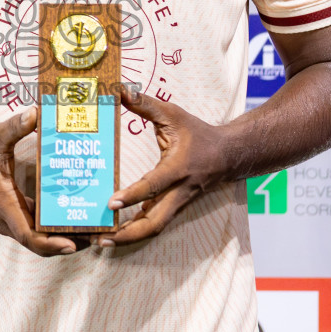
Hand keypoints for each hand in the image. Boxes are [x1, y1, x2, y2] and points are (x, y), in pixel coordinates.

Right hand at [0, 107, 79, 256]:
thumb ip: (14, 126)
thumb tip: (35, 113)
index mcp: (3, 203)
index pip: (28, 235)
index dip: (51, 243)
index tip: (73, 244)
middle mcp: (5, 219)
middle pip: (39, 243)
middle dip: (68, 242)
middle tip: (97, 236)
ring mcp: (7, 221)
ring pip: (37, 239)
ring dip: (62, 238)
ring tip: (91, 230)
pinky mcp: (10, 217)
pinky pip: (33, 230)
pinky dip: (52, 229)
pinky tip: (71, 218)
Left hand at [102, 88, 233, 247]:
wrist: (228, 155)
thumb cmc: (198, 133)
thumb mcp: (174, 114)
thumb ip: (146, 104)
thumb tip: (120, 90)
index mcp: (178, 168)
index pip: (153, 185)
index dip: (133, 195)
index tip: (111, 203)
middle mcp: (179, 191)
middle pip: (155, 222)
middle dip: (128, 234)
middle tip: (102, 238)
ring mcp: (178, 202)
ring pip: (156, 227)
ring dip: (130, 237)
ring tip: (104, 241)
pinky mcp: (175, 207)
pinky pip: (156, 222)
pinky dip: (137, 230)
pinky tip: (117, 233)